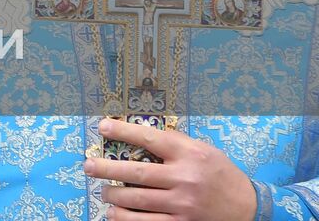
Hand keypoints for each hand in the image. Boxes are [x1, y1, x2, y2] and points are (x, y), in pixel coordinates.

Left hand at [85, 118, 256, 220]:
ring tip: (104, 192)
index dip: (122, 131)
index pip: (148, 139)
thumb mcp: (203, 150)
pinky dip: (126, 219)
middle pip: (136, 172)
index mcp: (189, 154)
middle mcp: (184, 178)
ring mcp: (183, 204)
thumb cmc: (220, 174)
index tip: (101, 127)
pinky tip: (115, 213)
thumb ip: (175, 142)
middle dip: (105, 169)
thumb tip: (139, 132)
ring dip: (113, 196)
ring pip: (136, 200)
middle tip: (88, 166)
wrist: (249, 208)